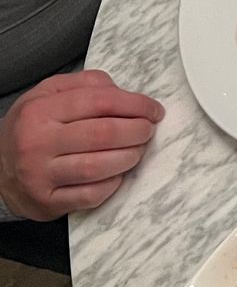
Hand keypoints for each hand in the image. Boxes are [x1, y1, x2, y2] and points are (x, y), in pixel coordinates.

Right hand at [0, 71, 164, 220]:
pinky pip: (91, 195)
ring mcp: (39, 174)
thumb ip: (86, 84)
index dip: (136, 105)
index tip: (154, 110)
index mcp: (40, 111)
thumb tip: (124, 92)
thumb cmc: (32, 128)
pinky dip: (112, 184)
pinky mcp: (47, 201)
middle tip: (148, 130)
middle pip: (104, 134)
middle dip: (138, 131)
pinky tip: (117, 174)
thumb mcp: (48, 95)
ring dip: (130, 157)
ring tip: (138, 150)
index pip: (100, 101)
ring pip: (99, 167)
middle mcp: (37, 142)